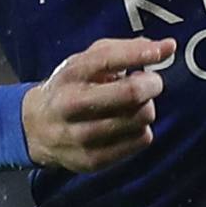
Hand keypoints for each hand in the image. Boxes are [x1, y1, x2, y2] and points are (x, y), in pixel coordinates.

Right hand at [22, 37, 175, 172]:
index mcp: (71, 74)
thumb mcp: (89, 61)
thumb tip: (169, 46)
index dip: (142, 53)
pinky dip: (141, 131)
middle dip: (151, 84)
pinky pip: (140, 141)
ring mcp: (80, 135)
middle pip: (130, 93)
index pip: (109, 58)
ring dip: (146, 109)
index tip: (162, 50)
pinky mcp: (92, 160)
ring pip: (140, 118)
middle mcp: (72, 104)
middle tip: (151, 83)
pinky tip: (127, 126)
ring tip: (132, 106)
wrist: (36, 128)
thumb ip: (127, 49)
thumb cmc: (73, 87)